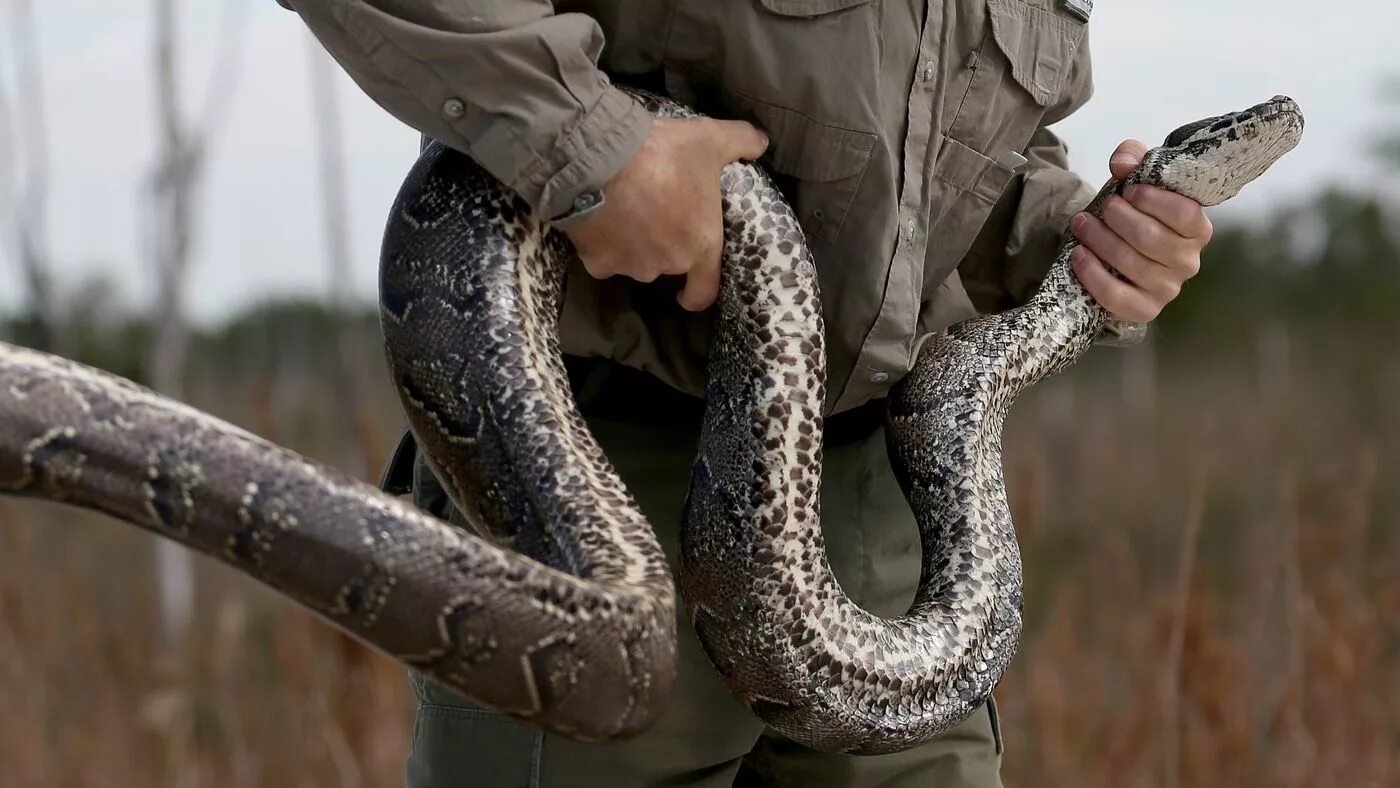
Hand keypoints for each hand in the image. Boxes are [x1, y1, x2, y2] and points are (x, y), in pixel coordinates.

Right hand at [561, 117, 768, 311]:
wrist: (602, 160)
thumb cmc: (665, 155)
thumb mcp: (710, 139)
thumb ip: (740, 141)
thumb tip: (761, 142)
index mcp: (700, 246)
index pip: (704, 290)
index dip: (697, 293)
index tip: (689, 292)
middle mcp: (666, 264)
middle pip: (667, 264)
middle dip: (662, 245)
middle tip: (655, 214)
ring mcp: (630, 266)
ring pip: (634, 261)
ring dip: (633, 245)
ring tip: (626, 211)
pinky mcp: (597, 261)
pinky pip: (602, 258)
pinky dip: (603, 244)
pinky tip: (600, 219)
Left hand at [1070, 140, 1213, 322]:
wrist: (1120, 250)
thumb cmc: (1135, 213)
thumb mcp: (1137, 178)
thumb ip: (1134, 158)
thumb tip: (1122, 163)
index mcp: (1197, 228)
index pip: (1184, 213)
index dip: (1153, 201)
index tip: (1128, 190)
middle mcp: (1189, 261)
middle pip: (1151, 238)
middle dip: (1119, 219)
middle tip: (1102, 208)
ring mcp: (1168, 289)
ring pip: (1130, 263)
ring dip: (1100, 240)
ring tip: (1081, 224)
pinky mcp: (1144, 309)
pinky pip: (1116, 296)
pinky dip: (1093, 275)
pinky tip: (1078, 254)